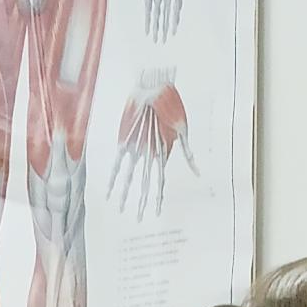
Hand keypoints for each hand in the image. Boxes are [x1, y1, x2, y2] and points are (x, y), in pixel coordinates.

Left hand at [109, 70, 197, 218]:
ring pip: (130, 177)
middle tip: (138, 220)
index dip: (156, 198)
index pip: (159, 181)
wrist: (155, 87)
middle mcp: (149, 154)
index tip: (155, 213)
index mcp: (163, 153)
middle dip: (142, 202)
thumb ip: (187, 153)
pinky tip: (108, 190)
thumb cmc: (171, 105)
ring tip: (120, 209)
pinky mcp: (124, 142)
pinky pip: (117, 163)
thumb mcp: (182, 130)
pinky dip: (112, 177)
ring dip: (126, 193)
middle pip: (144, 183)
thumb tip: (198, 173)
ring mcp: (136, 149)